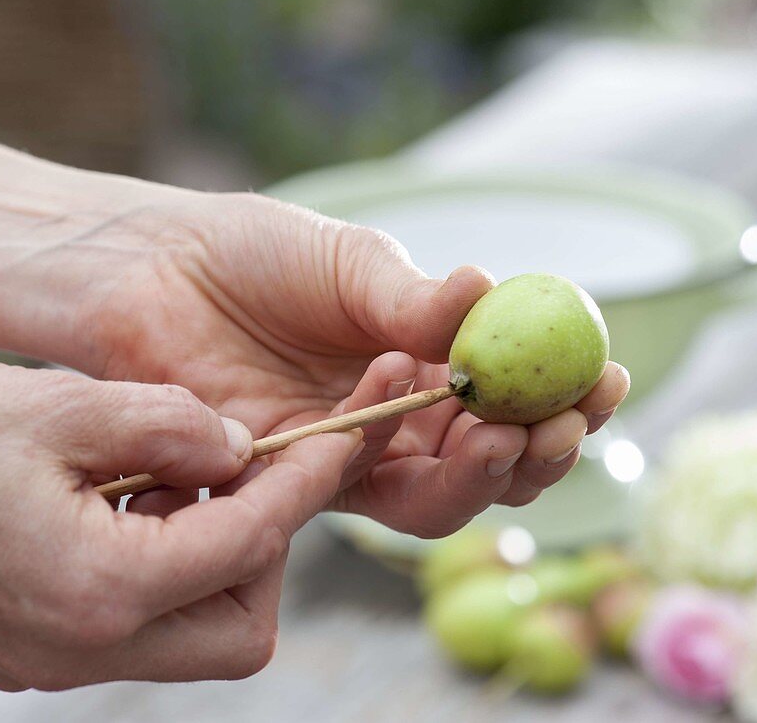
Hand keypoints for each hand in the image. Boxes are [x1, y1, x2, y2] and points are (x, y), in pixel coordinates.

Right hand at [0, 357, 363, 687]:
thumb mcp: (59, 402)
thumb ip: (170, 426)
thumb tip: (244, 448)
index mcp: (97, 590)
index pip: (251, 545)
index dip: (310, 483)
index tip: (348, 436)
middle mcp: (81, 650)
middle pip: (239, 633)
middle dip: (268, 549)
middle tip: (248, 470)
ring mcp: (51, 662)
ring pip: (191, 636)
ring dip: (213, 559)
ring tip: (176, 474)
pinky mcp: (28, 651)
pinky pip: (134, 627)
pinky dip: (161, 570)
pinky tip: (128, 501)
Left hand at [19, 189, 629, 536]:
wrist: (150, 270)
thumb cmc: (252, 255)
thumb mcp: (347, 259)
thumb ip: (413, 297)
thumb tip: (491, 291)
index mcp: (427, 372)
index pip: (515, 409)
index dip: (567, 404)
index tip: (606, 378)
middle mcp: (395, 428)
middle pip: (486, 472)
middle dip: (538, 455)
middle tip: (560, 424)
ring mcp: (343, 461)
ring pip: (430, 500)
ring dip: (480, 474)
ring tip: (502, 429)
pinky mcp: (289, 484)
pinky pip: (351, 492)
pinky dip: (387, 449)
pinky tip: (393, 388)